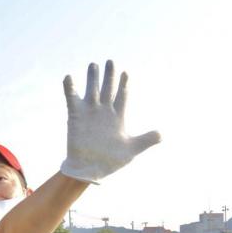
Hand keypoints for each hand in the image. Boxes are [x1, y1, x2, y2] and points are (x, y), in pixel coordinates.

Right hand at [60, 60, 160, 183]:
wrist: (89, 170)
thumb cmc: (110, 161)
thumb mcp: (131, 150)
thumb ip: (146, 140)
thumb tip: (162, 135)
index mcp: (118, 116)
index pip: (122, 95)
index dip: (124, 84)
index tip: (126, 73)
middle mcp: (104, 111)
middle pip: (108, 88)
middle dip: (109, 75)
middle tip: (111, 61)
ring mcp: (90, 112)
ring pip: (92, 89)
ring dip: (93, 77)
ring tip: (93, 65)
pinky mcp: (76, 115)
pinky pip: (72, 98)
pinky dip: (70, 88)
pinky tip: (69, 77)